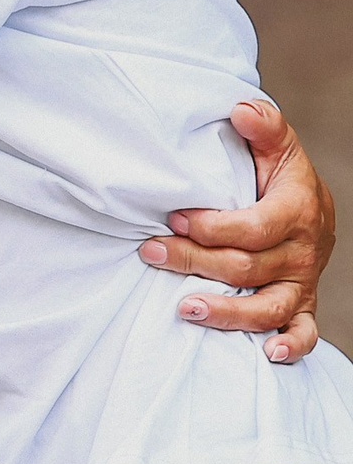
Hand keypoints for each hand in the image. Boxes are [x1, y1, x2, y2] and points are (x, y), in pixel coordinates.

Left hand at [141, 101, 333, 362]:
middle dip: (195, 260)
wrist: (312, 209)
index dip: (212, 226)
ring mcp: (302, 282)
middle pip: (248, 265)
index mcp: (297, 211)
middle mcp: (302, 252)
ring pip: (269, 305)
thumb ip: (264, 127)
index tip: (173, 217)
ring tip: (185, 308)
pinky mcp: (302, 305)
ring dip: (228, 311)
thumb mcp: (278, 148)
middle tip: (151, 252)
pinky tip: (268, 354)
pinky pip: (304, 332)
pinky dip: (291, 345)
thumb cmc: (281, 177)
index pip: (254, 227)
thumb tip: (240, 109)